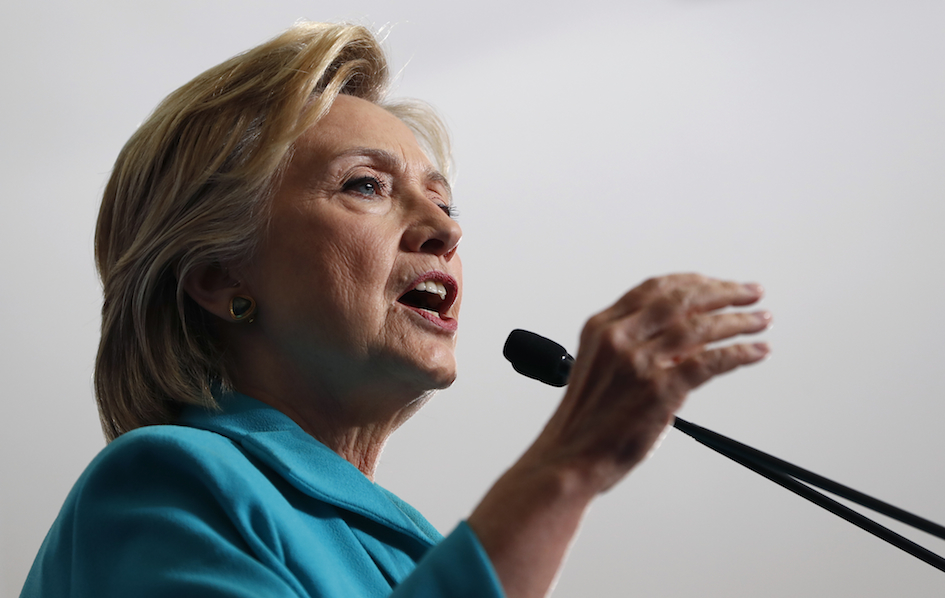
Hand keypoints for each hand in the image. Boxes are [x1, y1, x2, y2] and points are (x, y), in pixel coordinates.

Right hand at [529, 273, 770, 492]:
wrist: (570, 459)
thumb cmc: (586, 421)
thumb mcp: (601, 367)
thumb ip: (635, 345)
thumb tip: (688, 335)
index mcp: (601, 327)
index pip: (654, 289)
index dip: (693, 281)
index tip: (718, 284)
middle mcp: (618, 338)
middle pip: (682, 299)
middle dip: (724, 292)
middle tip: (750, 292)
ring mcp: (639, 362)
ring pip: (701, 327)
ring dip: (739, 321)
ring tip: (760, 320)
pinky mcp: (660, 390)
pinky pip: (711, 361)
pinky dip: (740, 352)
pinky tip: (756, 350)